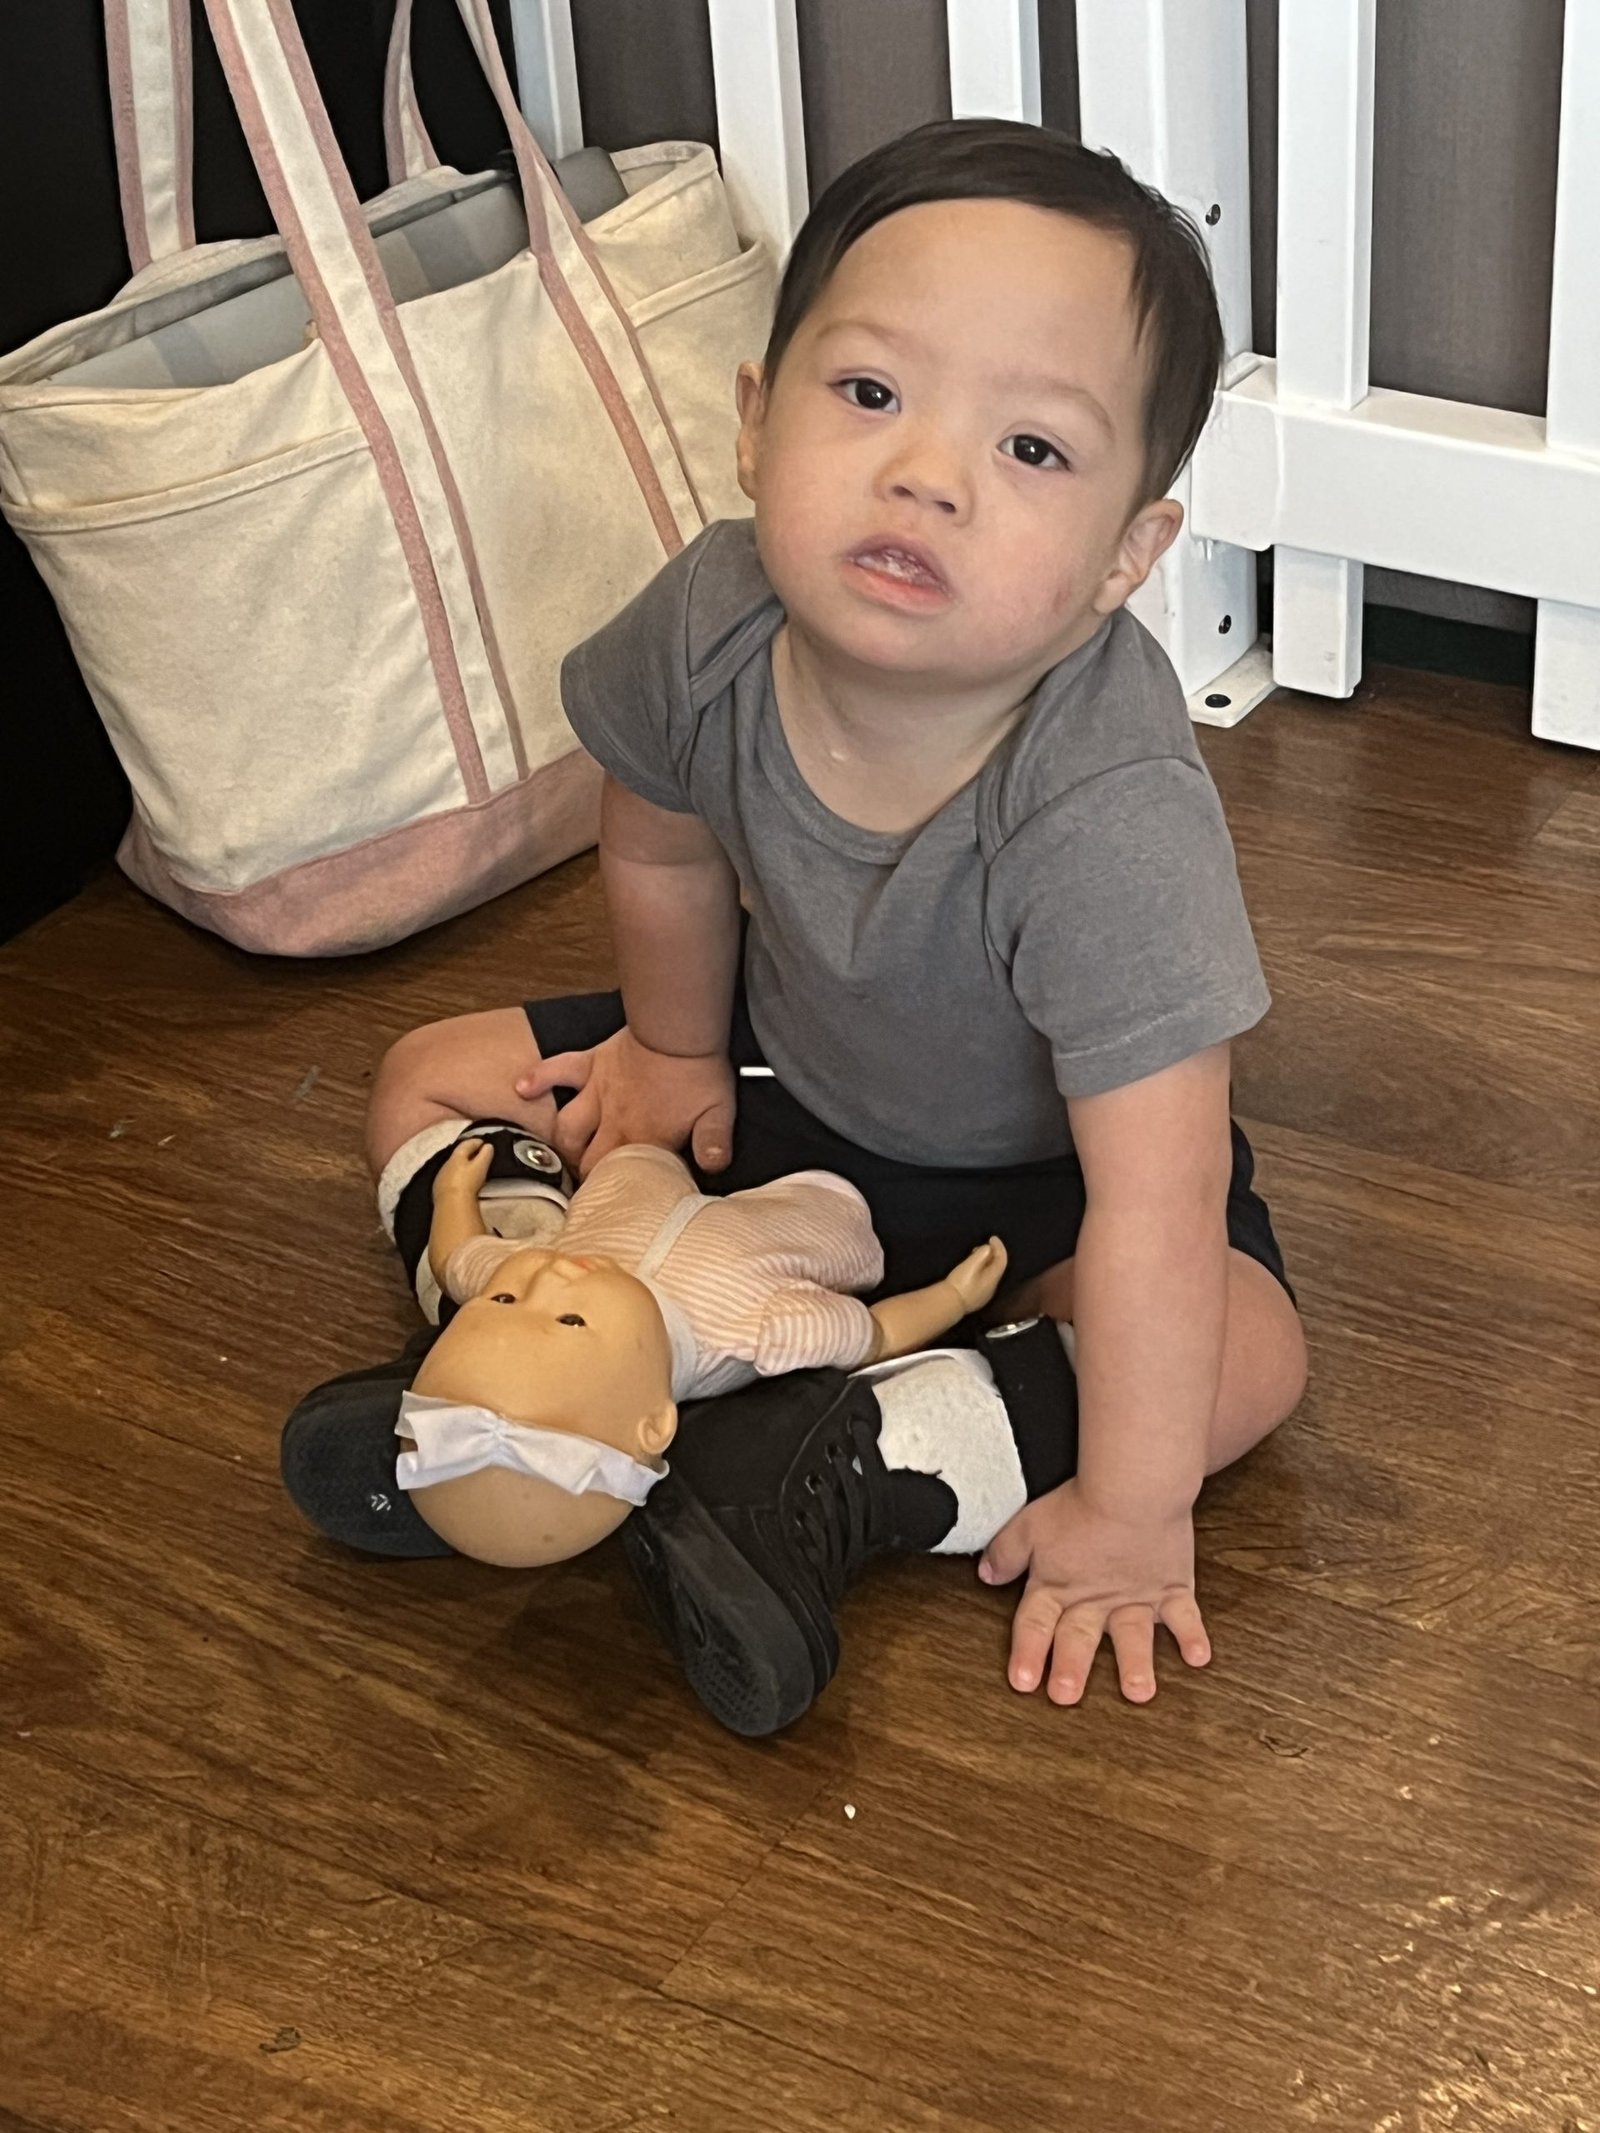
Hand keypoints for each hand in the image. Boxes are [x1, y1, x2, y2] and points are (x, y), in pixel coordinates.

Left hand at [435, 1137, 493, 1200]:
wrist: (451, 1203)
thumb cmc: (468, 1182)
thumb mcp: (481, 1167)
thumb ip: (485, 1155)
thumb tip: (488, 1146)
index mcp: (456, 1157)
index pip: (466, 1145)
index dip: (475, 1142)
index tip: (483, 1142)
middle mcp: (446, 1164)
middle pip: (457, 1155)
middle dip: (467, 1153)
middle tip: (477, 1154)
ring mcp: (441, 1177)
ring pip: (452, 1167)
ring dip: (460, 1165)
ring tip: (469, 1168)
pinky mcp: (439, 1189)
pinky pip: (449, 1178)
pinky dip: (455, 1176)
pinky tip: (459, 1181)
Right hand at [515, 1026, 735, 1179]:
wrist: (679, 1030)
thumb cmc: (699, 1071)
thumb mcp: (718, 1114)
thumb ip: (715, 1146)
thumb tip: (714, 1169)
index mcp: (644, 1139)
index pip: (624, 1177)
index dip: (618, 1194)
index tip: (616, 1205)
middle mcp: (613, 1122)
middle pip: (588, 1159)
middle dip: (585, 1177)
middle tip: (587, 1189)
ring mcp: (597, 1093)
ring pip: (567, 1127)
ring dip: (564, 1144)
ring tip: (564, 1156)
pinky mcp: (590, 1065)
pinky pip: (556, 1071)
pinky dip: (537, 1078)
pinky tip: (522, 1090)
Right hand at [944, 1236, 1007, 1313]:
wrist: (949, 1304)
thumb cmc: (960, 1283)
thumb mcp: (970, 1265)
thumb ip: (981, 1255)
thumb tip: (988, 1248)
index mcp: (993, 1278)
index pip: (1001, 1260)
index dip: (999, 1247)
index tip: (992, 1237)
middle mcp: (992, 1287)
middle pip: (997, 1267)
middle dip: (993, 1254)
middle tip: (984, 1244)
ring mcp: (985, 1294)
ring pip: (991, 1274)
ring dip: (987, 1262)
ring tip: (976, 1254)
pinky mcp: (977, 1297)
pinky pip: (985, 1279)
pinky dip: (983, 1270)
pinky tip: (973, 1269)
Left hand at [979, 1478, 1210, 1704]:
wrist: (1133, 1489)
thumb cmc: (1081, 1502)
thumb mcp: (1028, 1524)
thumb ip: (1006, 1552)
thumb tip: (987, 1574)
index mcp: (1059, 1584)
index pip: (1036, 1625)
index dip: (1027, 1654)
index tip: (1023, 1683)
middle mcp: (1096, 1597)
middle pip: (1079, 1638)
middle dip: (1071, 1669)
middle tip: (1066, 1697)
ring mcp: (1136, 1594)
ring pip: (1133, 1637)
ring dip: (1135, 1666)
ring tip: (1138, 1693)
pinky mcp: (1171, 1584)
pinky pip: (1184, 1615)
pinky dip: (1192, 1636)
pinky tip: (1198, 1658)